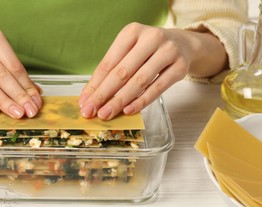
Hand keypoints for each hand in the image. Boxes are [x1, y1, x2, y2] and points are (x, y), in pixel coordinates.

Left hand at [79, 23, 193, 119]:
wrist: (183, 44)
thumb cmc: (148, 51)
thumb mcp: (129, 52)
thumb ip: (112, 71)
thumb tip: (90, 97)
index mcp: (131, 32)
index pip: (108, 63)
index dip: (94, 84)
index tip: (84, 102)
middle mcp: (150, 38)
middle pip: (122, 72)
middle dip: (103, 94)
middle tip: (91, 111)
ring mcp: (168, 51)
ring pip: (139, 81)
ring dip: (120, 100)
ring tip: (106, 114)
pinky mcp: (180, 67)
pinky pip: (157, 88)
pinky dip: (141, 101)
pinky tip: (128, 111)